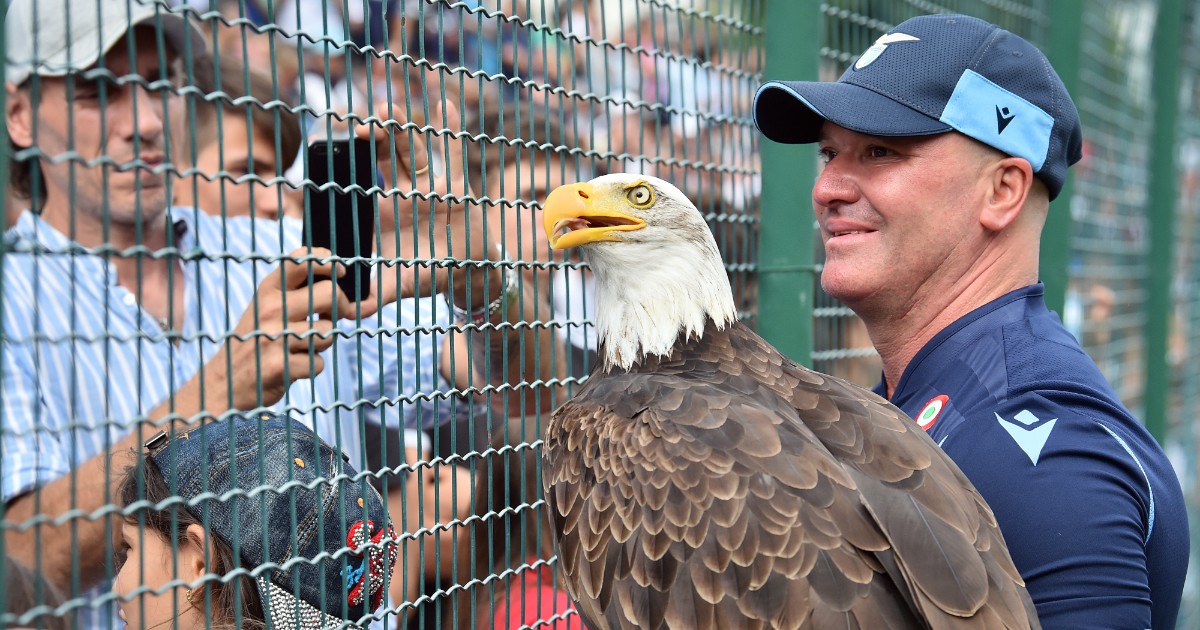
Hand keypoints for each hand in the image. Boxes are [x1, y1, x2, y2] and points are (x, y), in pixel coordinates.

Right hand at [208, 247, 355, 410]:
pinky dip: (311, 368)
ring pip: (328, 333)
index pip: (302, 261)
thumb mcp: (267, 309)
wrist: (224, 382)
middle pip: (330, 295)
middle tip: (335, 316)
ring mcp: (275, 337)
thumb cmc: (256, 341)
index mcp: (268, 291)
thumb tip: (358, 298)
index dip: (328, 262)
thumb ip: (301, 296)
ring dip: (322, 343)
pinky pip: (318, 363)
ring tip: (299, 347)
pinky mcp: (280, 365)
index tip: (340, 271)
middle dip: (342, 307)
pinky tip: (292, 367)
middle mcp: (271, 309)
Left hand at [355, 97, 491, 310]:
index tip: (333, 144)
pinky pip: (454, 153)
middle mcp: (403, 192)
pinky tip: (443, 104)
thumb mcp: (396, 286)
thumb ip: (370, 297)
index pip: (361, 178)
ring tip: (387, 109)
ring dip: (402, 127)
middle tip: (362, 126)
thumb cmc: (427, 274)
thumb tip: (343, 314)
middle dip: (374, 137)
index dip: (348, 161)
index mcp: (382, 211)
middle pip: (386, 156)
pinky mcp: (457, 186)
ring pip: (414, 149)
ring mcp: (430, 186)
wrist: (466, 276)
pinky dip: (450, 129)